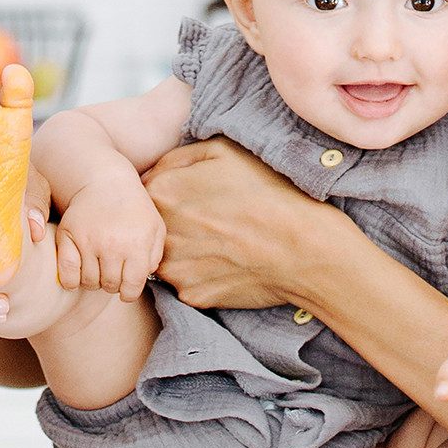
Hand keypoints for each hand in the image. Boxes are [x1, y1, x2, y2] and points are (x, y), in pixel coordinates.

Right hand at [55, 182, 164, 300]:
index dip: (129, 293)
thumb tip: (143, 278)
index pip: (131, 286)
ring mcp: (88, 241)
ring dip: (94, 281)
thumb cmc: (135, 209)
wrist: (107, 183)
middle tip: (113, 273)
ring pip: (89, 282)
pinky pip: (66, 273)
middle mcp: (112, 245)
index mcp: (137, 245)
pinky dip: (71, 280)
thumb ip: (155, 256)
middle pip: (110, 285)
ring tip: (99, 269)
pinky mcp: (68, 236)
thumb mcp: (155, 229)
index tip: (127, 290)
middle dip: (113, 284)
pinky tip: (79, 274)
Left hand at [143, 137, 332, 309]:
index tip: (195, 197)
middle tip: (213, 220)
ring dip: (186, 250)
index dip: (171, 193)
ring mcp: (173, 268)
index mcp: (162, 192)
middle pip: (154, 227)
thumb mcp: (226, 151)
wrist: (304, 247)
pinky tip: (230, 263)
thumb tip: (154, 170)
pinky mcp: (191, 295)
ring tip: (224, 242)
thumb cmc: (270, 193)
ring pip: (167, 257)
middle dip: (176, 223)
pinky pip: (188, 282)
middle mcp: (159, 232)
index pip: (143, 192)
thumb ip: (178, 156)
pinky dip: (204, 274)